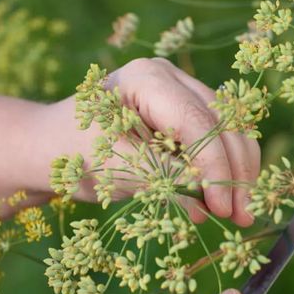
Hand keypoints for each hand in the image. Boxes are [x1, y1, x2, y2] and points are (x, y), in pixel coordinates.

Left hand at [49, 58, 259, 226]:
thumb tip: (209, 206)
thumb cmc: (73, 153)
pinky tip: (223, 200)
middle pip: (223, 124)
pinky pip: (215, 142)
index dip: (216, 167)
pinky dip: (222, 172)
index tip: (223, 208)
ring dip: (236, 173)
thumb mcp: (119, 168)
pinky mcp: (183, 117)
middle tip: (241, 215)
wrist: (52, 150)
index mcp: (148, 78)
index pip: (198, 122)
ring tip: (239, 213)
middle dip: (234, 172)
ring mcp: (180, 95)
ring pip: (228, 132)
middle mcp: (171, 79)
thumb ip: (166, 181)